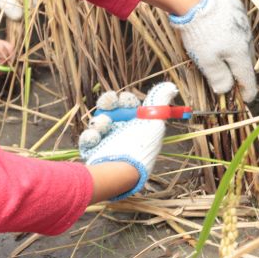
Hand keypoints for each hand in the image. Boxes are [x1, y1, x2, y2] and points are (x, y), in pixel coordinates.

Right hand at [78, 82, 178, 199]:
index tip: (124, 99)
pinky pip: (87, 138)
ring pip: (98, 123)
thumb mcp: (154, 122)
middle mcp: (122, 135)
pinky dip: (90, 136)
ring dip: (100, 121)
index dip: (125, 100)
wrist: (122, 170)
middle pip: (110, 111)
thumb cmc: (141, 146)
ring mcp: (107, 143)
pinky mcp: (94, 152)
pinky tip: (95, 137)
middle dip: (108, 104)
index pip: (128, 107)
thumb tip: (171, 87)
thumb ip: (159, 102)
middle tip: (109, 103)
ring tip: (104, 125)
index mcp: (137, 127)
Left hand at [168, 0, 257, 102]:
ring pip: (243, 43)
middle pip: (246, 61)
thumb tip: (226, 90)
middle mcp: (247, 38)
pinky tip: (220, 33)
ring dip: (235, 51)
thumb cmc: (200, 33)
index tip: (246, 99)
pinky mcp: (237, 9)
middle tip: (231, 78)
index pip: (248, 78)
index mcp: (241, 53)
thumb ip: (218, 77)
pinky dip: (232, 34)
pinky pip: (238, 27)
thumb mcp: (206, 61)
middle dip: (239, 71)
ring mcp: (244, 22)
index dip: (247, 92)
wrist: (195, 0)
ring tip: (223, 55)